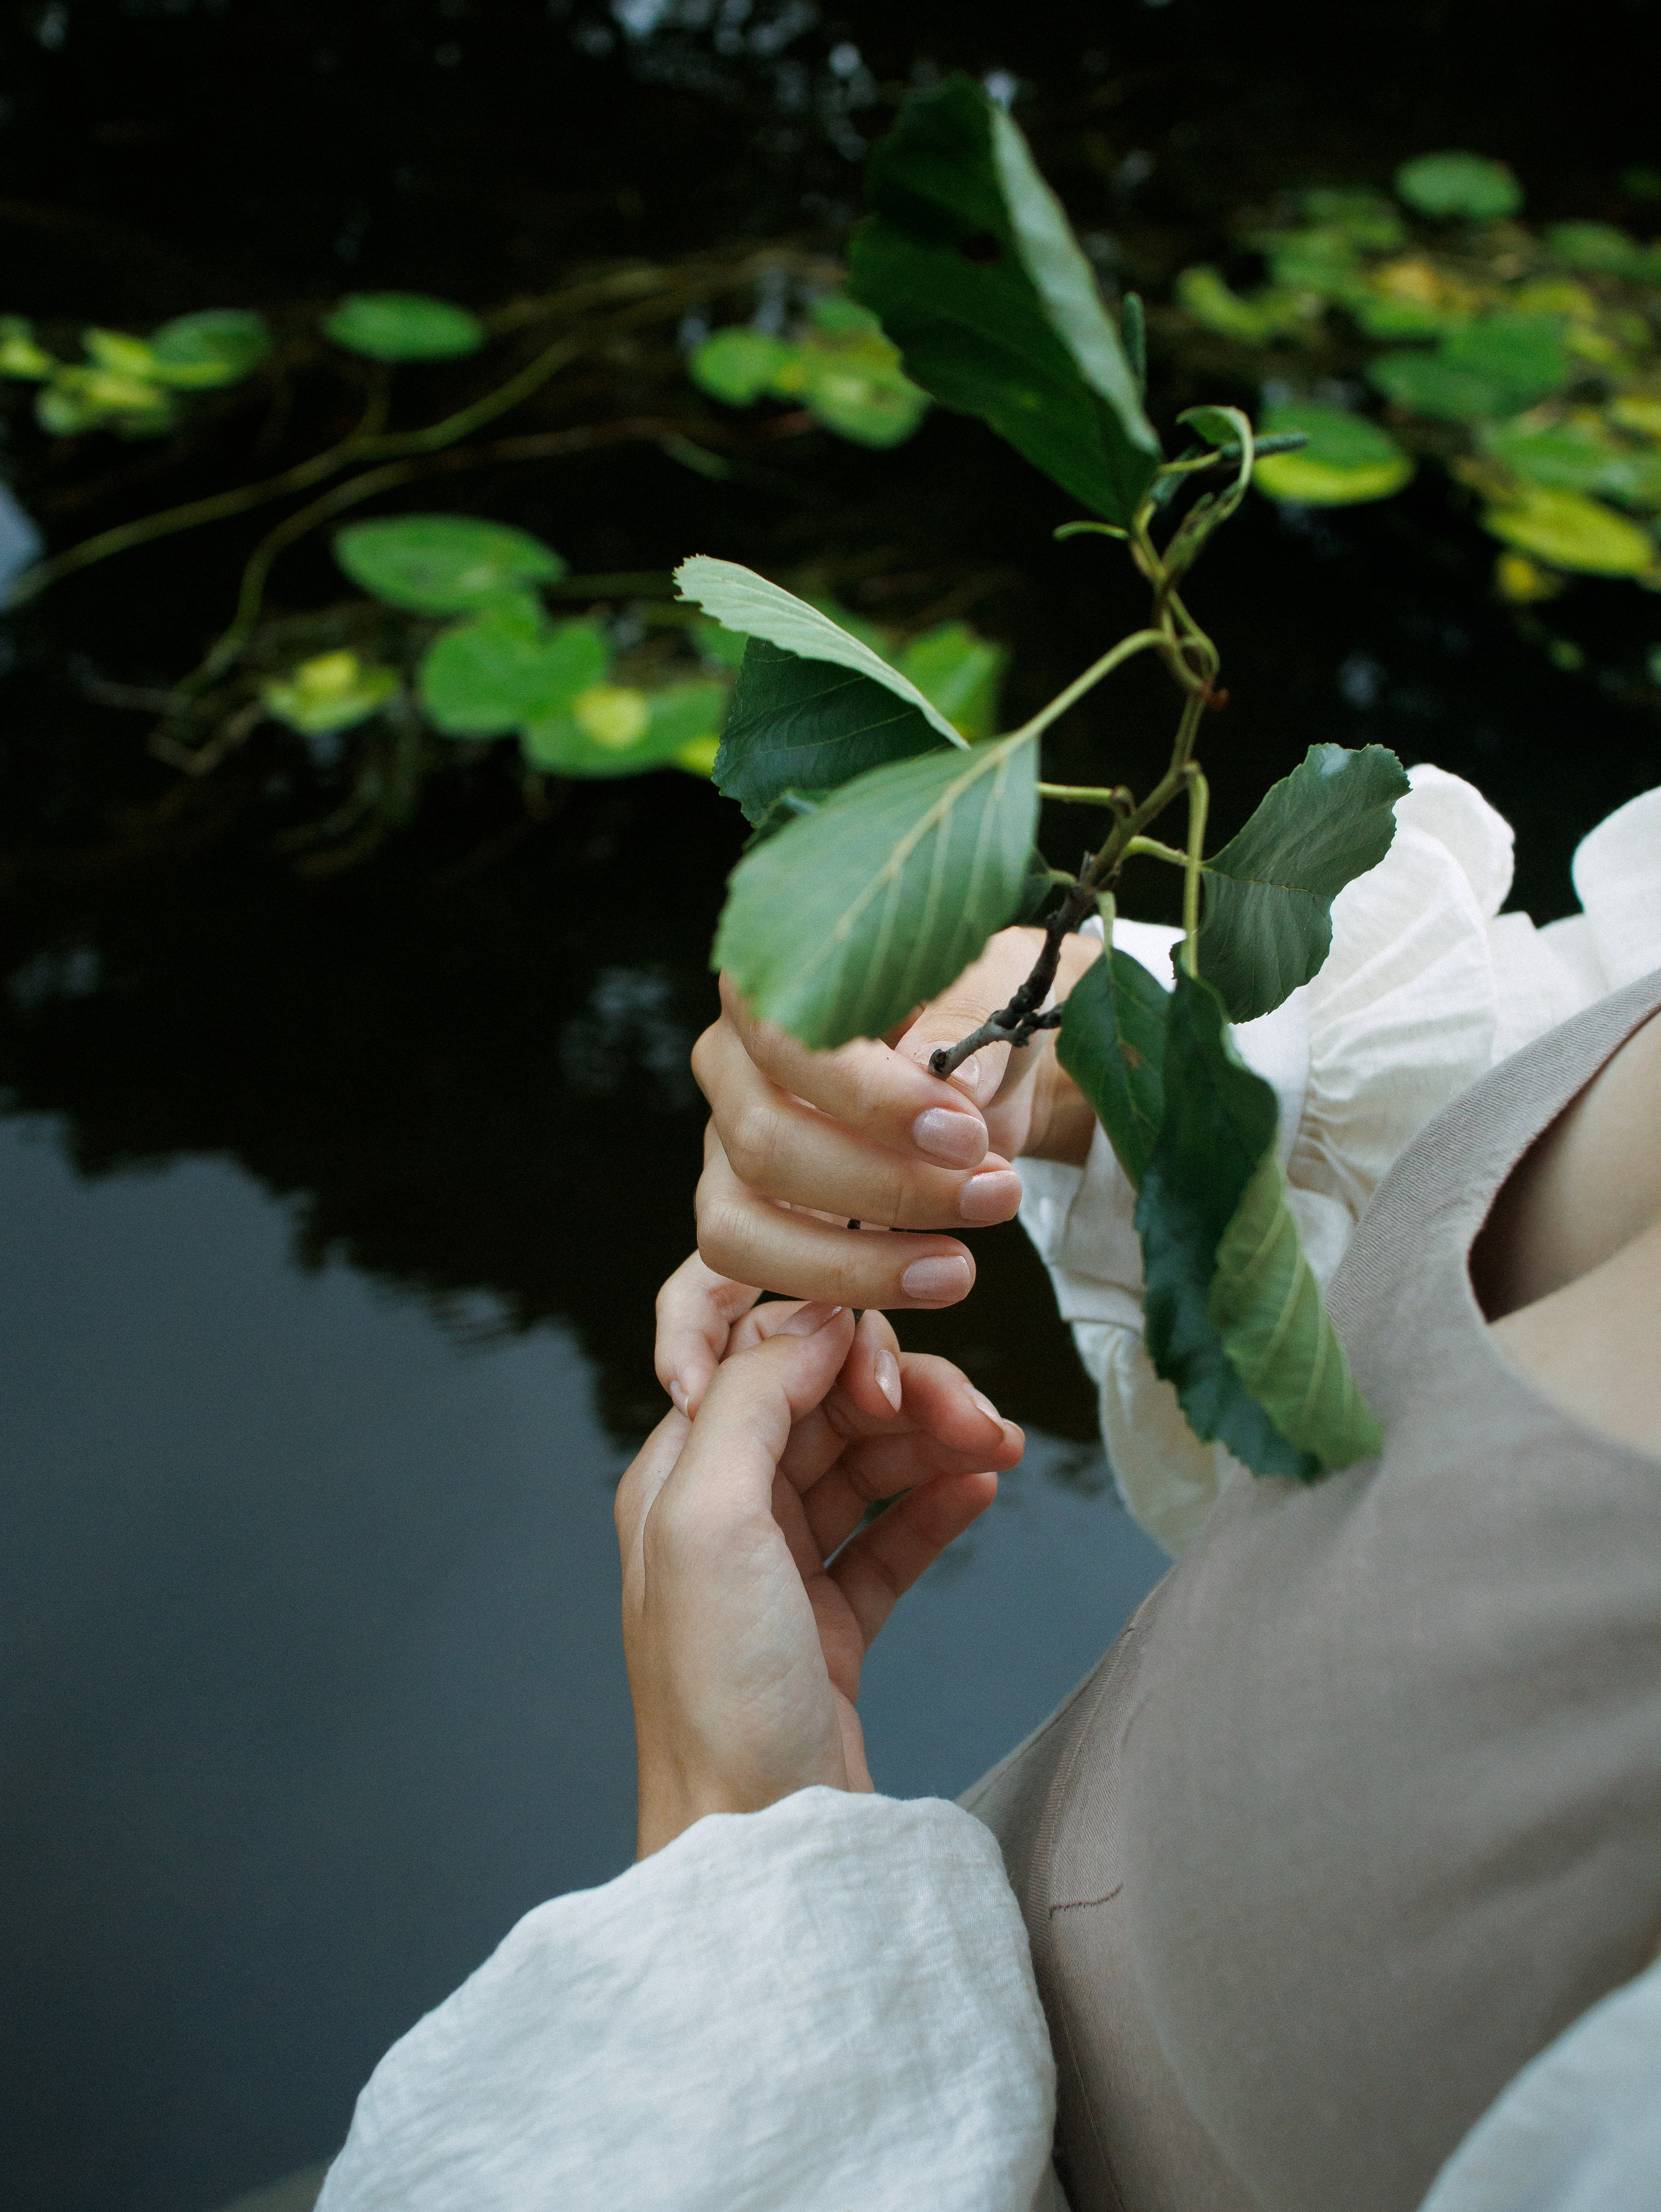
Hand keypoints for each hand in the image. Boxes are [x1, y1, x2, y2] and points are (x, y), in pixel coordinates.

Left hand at [617, 1292, 1023, 1856]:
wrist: (763, 1847)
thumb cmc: (721, 1694)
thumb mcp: (711, 1521)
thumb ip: (754, 1403)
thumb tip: (811, 1318)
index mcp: (676, 1479)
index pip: (761, 1361)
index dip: (835, 1347)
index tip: (893, 1375)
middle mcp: (722, 1516)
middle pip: (826, 1408)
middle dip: (907, 1396)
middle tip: (981, 1418)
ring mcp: (779, 1574)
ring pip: (867, 1466)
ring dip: (935, 1443)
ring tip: (1002, 1449)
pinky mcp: (831, 1628)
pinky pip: (892, 1538)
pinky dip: (937, 1504)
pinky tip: (982, 1491)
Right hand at [685, 924, 1102, 1323]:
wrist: (988, 1061)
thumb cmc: (984, 1021)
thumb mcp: (994, 1004)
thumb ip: (966, 1036)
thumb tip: (949, 1092)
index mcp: (775, 989)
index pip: (787, 1040)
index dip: (868, 1096)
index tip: (962, 1132)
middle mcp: (731, 1071)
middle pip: (763, 1146)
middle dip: (885, 1190)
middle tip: (994, 1199)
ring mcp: (726, 1154)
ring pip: (736, 1229)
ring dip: (847, 1269)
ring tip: (956, 1274)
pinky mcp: (743, 1225)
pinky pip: (692, 1289)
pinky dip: (690, 1338)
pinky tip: (700, 1384)